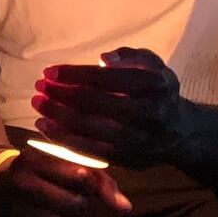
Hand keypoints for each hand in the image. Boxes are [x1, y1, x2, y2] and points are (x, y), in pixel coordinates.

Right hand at [0, 145, 131, 216]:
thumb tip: (125, 208)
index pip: (80, 177)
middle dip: (80, 207)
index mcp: (35, 160)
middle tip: (73, 202)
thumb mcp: (65, 162)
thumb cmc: (41, 170)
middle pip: (74, 206)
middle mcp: (22, 184)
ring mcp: (17, 212)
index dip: (89, 184)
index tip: (83, 184)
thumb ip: (99, 181)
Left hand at [33, 47, 188, 168]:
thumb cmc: (156, 91)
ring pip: (90, 129)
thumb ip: (129, 56)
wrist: (179, 132)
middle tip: (39, 86)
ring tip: (37, 103)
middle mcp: (149, 114)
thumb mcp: (152, 65)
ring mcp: (138, 140)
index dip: (74, 74)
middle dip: (61, 94)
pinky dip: (63, 139)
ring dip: (58, 116)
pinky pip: (90, 151)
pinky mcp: (128, 159)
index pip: (107, 78)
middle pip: (96, 104)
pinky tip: (45, 125)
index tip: (49, 71)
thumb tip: (103, 59)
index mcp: (155, 85)